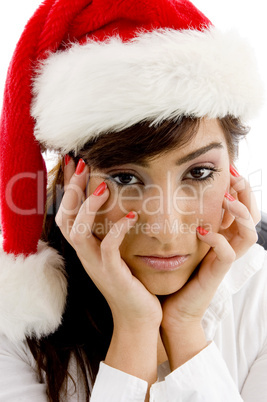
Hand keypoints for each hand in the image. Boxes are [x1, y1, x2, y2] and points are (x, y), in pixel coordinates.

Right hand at [55, 158, 161, 330]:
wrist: (138, 318)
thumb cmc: (132, 284)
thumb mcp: (117, 256)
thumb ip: (112, 235)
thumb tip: (119, 209)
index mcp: (86, 249)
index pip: (69, 213)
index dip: (69, 189)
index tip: (74, 164)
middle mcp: (86, 255)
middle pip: (66, 218)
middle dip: (72, 190)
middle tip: (82, 164)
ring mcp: (96, 265)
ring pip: (78, 232)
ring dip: (88, 207)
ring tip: (102, 186)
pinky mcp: (112, 274)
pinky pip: (108, 248)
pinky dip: (117, 230)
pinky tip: (130, 216)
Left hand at [160, 170, 258, 367]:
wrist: (171, 307)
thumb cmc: (174, 272)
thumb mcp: (181, 240)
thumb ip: (184, 221)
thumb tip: (174, 194)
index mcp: (222, 235)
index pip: (241, 208)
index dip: (240, 188)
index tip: (229, 169)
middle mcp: (228, 245)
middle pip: (252, 216)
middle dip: (246, 194)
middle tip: (234, 176)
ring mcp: (224, 260)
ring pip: (249, 233)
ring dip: (240, 212)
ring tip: (226, 198)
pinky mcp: (217, 273)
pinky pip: (228, 253)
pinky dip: (217, 239)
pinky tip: (201, 231)